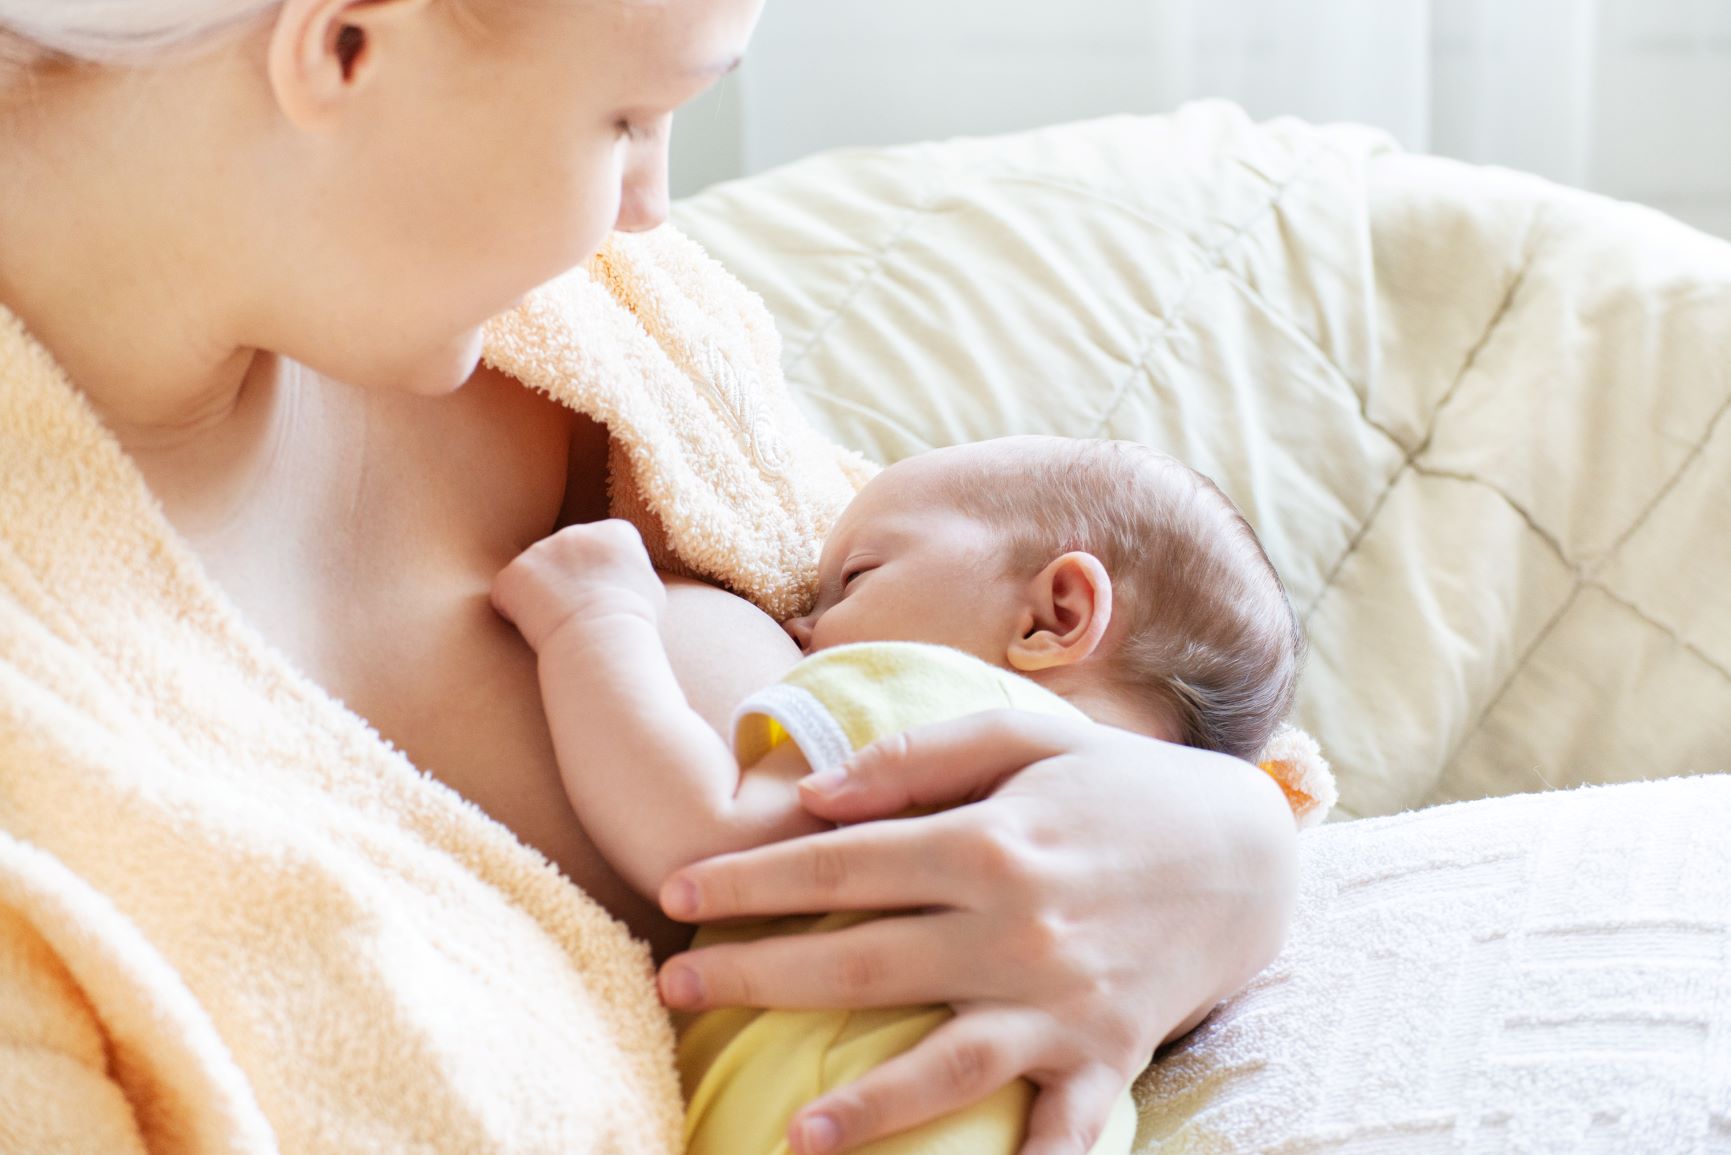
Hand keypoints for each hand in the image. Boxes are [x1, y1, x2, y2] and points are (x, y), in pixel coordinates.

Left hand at [490, 519, 665, 650]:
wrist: (602, 639)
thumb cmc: (634, 624)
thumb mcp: (652, 589)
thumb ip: (634, 571)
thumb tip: (626, 575)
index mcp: (614, 532)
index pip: (606, 543)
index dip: (603, 571)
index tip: (607, 595)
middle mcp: (575, 532)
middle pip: (567, 553)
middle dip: (569, 578)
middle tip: (580, 612)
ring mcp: (539, 550)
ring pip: (536, 572)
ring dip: (542, 594)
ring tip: (559, 623)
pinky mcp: (512, 575)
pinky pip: (508, 593)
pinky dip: (515, 612)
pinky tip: (535, 629)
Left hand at [654, 710, 1298, 1154]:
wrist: (1245, 851)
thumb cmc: (1117, 785)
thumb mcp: (1024, 738)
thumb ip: (918, 758)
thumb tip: (816, 797)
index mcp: (988, 841)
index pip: (841, 865)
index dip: (751, 879)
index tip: (678, 890)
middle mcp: (1017, 928)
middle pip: (864, 962)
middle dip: (758, 975)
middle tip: (674, 984)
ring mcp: (1062, 1002)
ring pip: (947, 1064)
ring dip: (867, 1105)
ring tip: (790, 1134)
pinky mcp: (1107, 1056)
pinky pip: (1061, 1131)